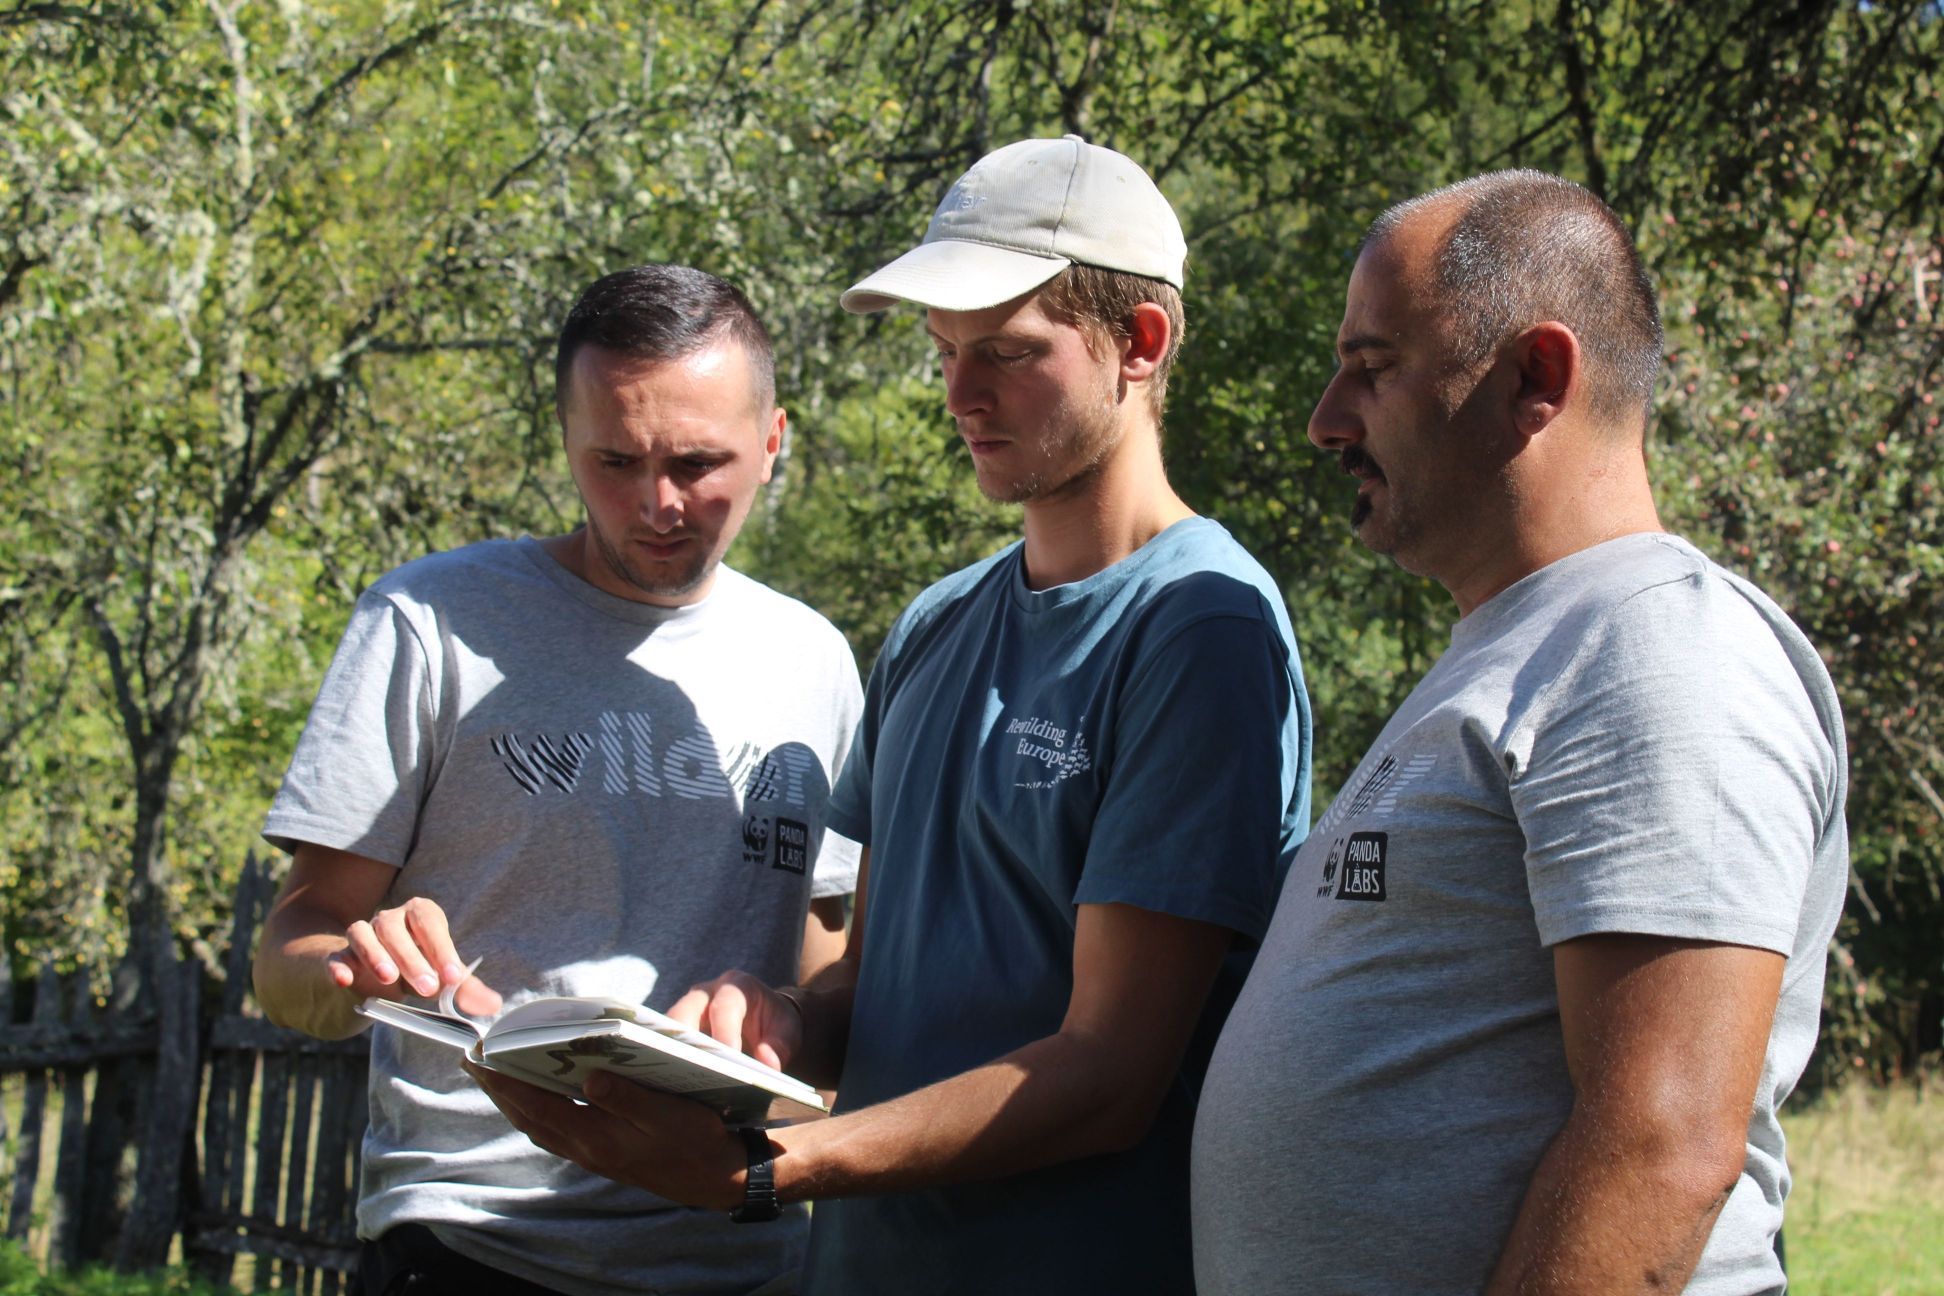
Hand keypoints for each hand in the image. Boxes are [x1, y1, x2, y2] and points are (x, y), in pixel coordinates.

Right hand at [331, 895, 500, 1016]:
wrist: (372, 974)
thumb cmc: (416, 969)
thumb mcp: (440, 977)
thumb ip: (465, 989)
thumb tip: (494, 1004)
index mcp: (419, 915)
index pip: (430, 922)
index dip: (442, 948)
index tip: (454, 977)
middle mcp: (389, 919)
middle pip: (395, 928)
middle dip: (413, 958)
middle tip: (428, 988)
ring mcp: (361, 934)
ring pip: (362, 933)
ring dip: (375, 955)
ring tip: (388, 979)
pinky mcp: (339, 955)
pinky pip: (335, 956)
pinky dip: (338, 966)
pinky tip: (345, 980)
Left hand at [466, 1063, 748, 1209]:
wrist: (715, 1176)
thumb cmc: (697, 1139)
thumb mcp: (670, 1115)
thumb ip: (628, 1098)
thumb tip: (590, 1076)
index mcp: (597, 1138)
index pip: (537, 1106)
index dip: (505, 1081)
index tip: (479, 1054)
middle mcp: (585, 1149)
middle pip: (527, 1116)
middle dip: (497, 1086)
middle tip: (471, 1056)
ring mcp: (591, 1154)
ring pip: (536, 1124)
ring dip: (511, 1098)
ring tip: (493, 1070)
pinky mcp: (600, 1152)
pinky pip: (553, 1129)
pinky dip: (534, 1109)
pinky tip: (534, 1093)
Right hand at [668, 971, 800, 1070]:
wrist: (766, 1017)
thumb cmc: (776, 1023)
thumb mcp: (788, 1031)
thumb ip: (780, 1047)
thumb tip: (767, 1066)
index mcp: (737, 986)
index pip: (725, 1007)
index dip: (724, 1033)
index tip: (728, 1058)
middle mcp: (707, 992)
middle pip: (685, 1012)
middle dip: (684, 1041)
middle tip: (688, 1070)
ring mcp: (689, 1008)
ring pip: (668, 1027)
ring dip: (670, 1052)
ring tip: (674, 1079)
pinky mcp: (679, 1026)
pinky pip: (666, 1040)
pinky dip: (668, 1059)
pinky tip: (672, 1082)